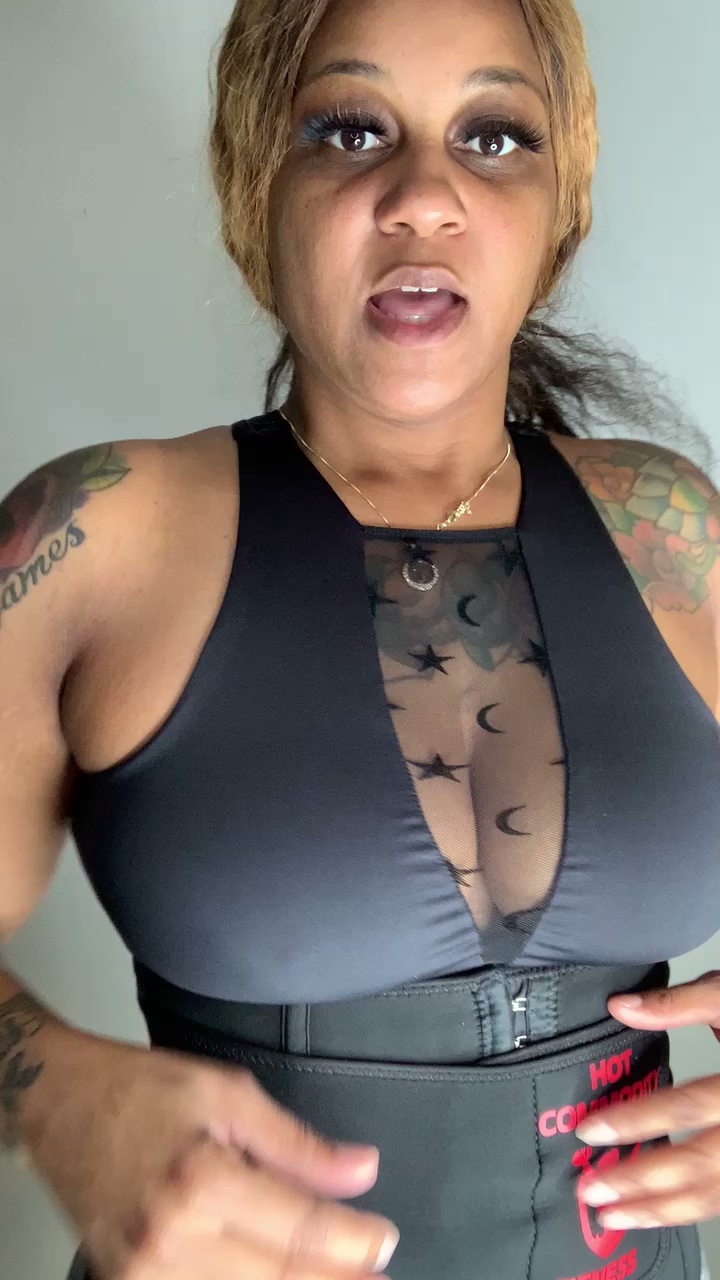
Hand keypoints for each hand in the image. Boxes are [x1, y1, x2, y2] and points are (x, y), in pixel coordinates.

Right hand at [22, 1026, 399, 1279]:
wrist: (58, 1107)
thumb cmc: (138, 1088)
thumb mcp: (226, 1093)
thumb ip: (296, 1143)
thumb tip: (362, 1170)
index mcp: (200, 1183)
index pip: (298, 1231)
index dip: (352, 1244)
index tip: (385, 1242)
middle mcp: (170, 1242)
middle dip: (334, 1278)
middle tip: (375, 1272)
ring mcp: (144, 1276)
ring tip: (337, 1275)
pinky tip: (277, 1273)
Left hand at [573, 970, 719, 1231]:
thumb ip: (678, 1003)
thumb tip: (618, 1006)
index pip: (687, 1107)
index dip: (636, 1122)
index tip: (589, 1132)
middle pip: (699, 1163)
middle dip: (642, 1181)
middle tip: (591, 1190)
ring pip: (715, 1194)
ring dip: (664, 1210)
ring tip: (615, 1215)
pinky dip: (692, 1209)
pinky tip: (659, 1212)